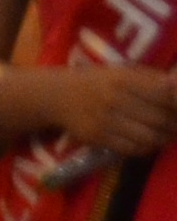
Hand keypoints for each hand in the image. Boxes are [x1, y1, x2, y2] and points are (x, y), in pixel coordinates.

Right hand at [48, 62, 176, 161]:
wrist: (56, 96)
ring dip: (165, 139)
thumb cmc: (97, 81)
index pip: (164, 93)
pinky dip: (146, 148)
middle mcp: (113, 99)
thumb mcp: (122, 72)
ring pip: (149, 137)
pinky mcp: (96, 138)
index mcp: (122, 79)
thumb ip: (152, 78)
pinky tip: (149, 142)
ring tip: (168, 135)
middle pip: (160, 118)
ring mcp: (103, 120)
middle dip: (176, 125)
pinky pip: (132, 148)